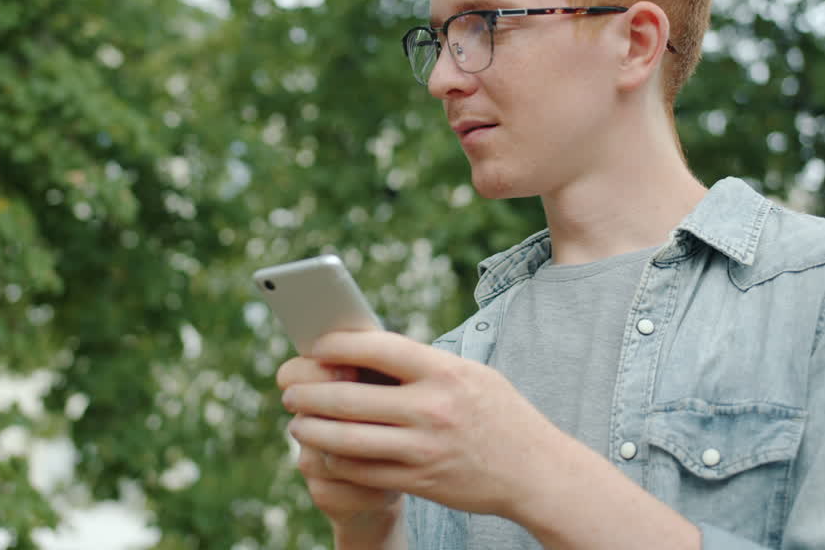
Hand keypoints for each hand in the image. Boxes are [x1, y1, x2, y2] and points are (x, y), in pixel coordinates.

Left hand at [279, 330, 562, 518]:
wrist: (536, 471)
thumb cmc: (498, 412)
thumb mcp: (469, 374)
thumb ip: (421, 363)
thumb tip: (364, 349)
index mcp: (443, 371)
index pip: (376, 348)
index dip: (336, 344)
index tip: (313, 344)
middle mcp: (431, 408)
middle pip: (349, 397)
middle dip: (308, 392)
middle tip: (287, 388)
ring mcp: (423, 448)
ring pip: (346, 440)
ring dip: (312, 429)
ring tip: (296, 421)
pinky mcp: (420, 480)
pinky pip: (362, 472)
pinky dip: (335, 461)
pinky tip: (323, 452)